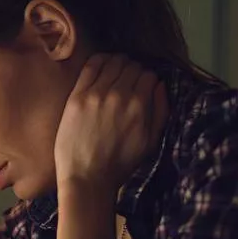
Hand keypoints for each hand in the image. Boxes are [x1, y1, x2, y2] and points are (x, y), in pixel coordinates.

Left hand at [54, 54, 168, 192]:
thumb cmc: (120, 163)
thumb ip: (160, 110)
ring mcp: (95, 94)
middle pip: (131, 66)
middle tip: (127, 80)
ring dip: (117, 63)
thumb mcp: (151, 141)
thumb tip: (160, 84)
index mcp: (139, 105)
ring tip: (115, 72)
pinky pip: (91, 66)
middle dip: (132, 70)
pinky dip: (100, 60)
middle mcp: (119, 95)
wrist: (86, 177)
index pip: (148, 74)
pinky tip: (101, 66)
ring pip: (112, 62)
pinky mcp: (76, 97)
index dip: (146, 78)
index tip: (141, 85)